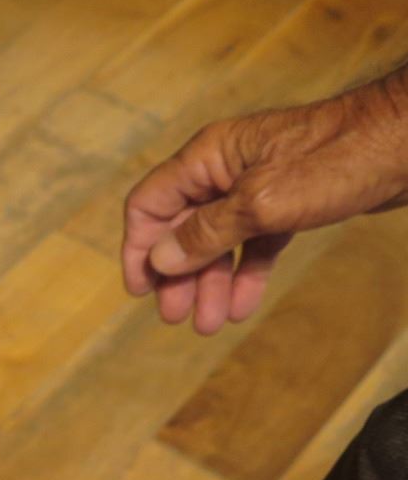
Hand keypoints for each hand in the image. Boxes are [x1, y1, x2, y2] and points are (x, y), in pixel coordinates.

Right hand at [122, 69, 407, 334]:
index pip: (150, 203)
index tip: (142, 290)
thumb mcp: (262, 202)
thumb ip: (207, 232)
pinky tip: (243, 304)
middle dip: (179, 275)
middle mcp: (226, 171)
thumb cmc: (340, 157)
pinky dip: (246, 274)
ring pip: (219, 241)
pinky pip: (254, 243)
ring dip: (212, 282)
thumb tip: (160, 259)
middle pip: (182, 228)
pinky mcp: (288, 202)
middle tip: (177, 317)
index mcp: (208, 157)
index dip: (138, 247)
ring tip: (210, 322)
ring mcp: (257, 186)